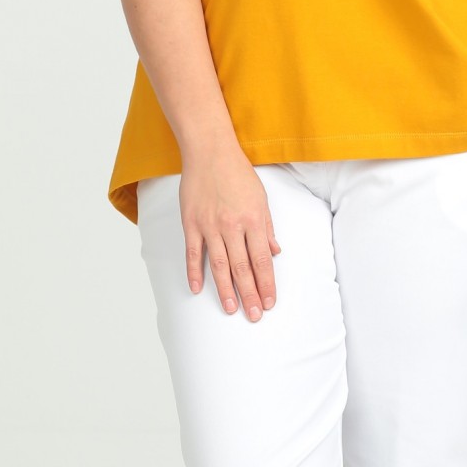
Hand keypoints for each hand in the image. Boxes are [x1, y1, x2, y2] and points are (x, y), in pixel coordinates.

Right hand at [179, 146, 281, 320]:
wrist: (210, 152)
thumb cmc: (238, 173)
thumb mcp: (262, 198)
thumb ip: (267, 228)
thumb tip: (275, 252)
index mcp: (253, 220)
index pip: (262, 260)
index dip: (266, 284)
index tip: (269, 301)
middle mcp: (232, 226)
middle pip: (242, 268)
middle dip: (249, 294)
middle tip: (254, 315)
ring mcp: (209, 226)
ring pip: (219, 266)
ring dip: (225, 290)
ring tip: (231, 309)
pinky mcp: (191, 224)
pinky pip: (193, 254)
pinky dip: (194, 273)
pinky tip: (197, 289)